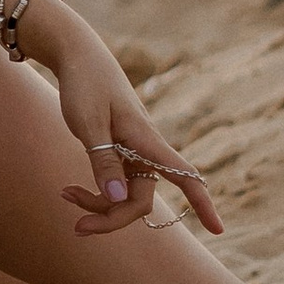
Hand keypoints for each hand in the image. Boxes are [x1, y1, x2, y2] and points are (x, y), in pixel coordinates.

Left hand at [29, 10, 222, 237]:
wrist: (77, 54)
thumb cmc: (84, 84)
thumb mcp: (88, 124)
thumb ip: (103, 161)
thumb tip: (119, 200)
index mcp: (146, 140)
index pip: (185, 176)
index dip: (203, 203)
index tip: (218, 229)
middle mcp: (144, 149)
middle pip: (140, 200)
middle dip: (112, 218)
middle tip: (77, 228)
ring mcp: (131, 150)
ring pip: (125, 194)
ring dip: (99, 205)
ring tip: (65, 196)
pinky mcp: (118, 149)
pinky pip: (114, 182)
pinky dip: (95, 191)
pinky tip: (70, 191)